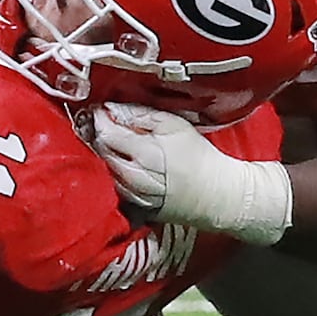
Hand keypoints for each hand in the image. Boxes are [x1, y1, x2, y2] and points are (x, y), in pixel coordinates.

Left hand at [91, 103, 290, 244]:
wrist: (216, 194)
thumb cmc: (199, 157)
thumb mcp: (175, 125)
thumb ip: (142, 115)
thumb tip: (113, 108)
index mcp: (142, 152)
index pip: (105, 132)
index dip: (100, 118)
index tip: (101, 109)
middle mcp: (132, 176)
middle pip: (101, 151)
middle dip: (101, 135)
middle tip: (109, 123)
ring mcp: (132, 194)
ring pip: (106, 169)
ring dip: (107, 154)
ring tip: (121, 143)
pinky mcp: (135, 206)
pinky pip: (115, 185)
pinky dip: (116, 172)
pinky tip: (130, 165)